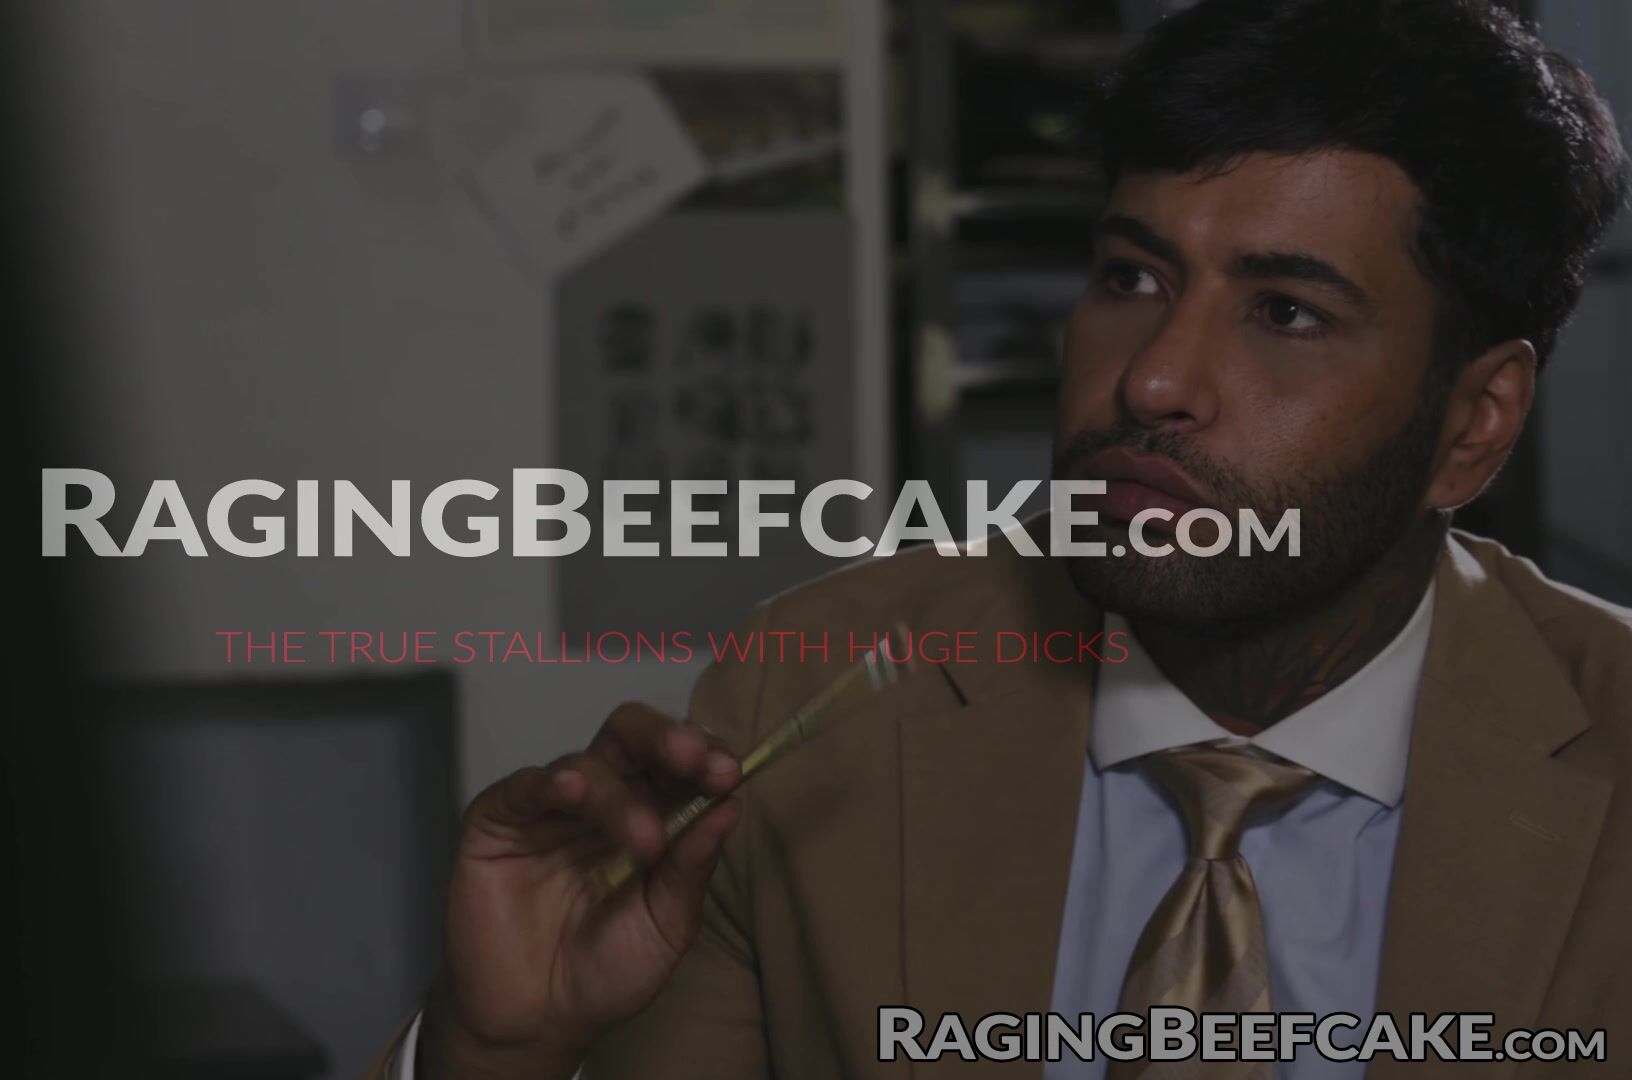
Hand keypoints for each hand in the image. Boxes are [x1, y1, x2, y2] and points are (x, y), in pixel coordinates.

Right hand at [422, 703, 742, 1078]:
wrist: (537, 1022)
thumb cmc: (607, 971)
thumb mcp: (666, 925)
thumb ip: (692, 868)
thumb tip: (730, 806)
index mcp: (651, 813)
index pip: (679, 762)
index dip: (705, 755)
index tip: (728, 773)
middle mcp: (603, 798)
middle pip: (632, 736)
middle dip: (666, 738)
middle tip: (693, 759)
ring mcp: (550, 806)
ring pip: (586, 762)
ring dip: (620, 792)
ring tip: (645, 838)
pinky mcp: (497, 820)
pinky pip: (523, 787)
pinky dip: (550, 782)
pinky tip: (572, 790)